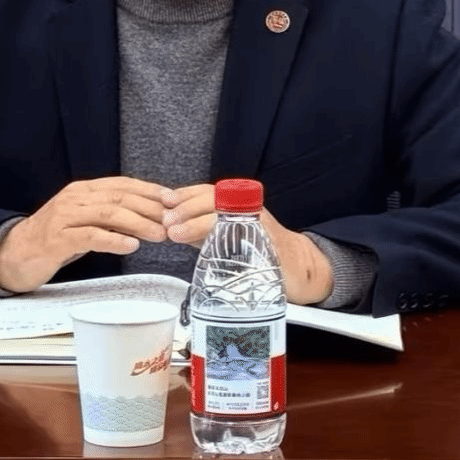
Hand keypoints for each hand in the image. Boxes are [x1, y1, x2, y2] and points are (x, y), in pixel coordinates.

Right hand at [0, 177, 168, 292]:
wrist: (13, 255)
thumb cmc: (53, 240)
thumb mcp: (84, 223)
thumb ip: (109, 217)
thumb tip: (146, 217)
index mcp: (82, 191)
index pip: (122, 184)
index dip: (150, 190)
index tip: (173, 199)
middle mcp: (74, 199)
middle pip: (119, 196)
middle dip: (150, 206)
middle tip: (173, 218)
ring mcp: (64, 217)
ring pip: (108, 214)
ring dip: (138, 223)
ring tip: (159, 233)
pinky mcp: (57, 239)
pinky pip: (90, 236)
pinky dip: (114, 240)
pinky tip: (131, 245)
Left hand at [162, 184, 333, 304]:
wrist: (294, 267)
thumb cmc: (256, 251)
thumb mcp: (222, 236)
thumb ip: (199, 230)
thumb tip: (169, 225)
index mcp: (236, 203)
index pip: (207, 191)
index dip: (185, 194)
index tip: (165, 200)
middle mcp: (247, 207)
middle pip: (215, 199)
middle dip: (187, 208)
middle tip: (166, 220)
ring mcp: (258, 222)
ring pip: (224, 215)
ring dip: (197, 222)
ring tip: (176, 232)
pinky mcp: (267, 241)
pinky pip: (242, 235)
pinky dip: (221, 238)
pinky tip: (205, 244)